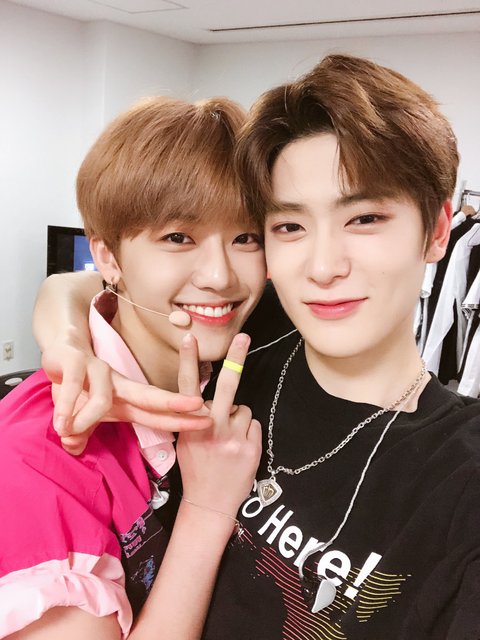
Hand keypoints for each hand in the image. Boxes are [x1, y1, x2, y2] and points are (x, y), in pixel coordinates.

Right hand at [43, 338, 211, 454]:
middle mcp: (119, 385)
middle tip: (198, 406)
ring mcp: (99, 372)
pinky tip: (60, 423)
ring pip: (102, 399)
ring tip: (67, 431)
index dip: (181, 419)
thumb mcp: (81, 417)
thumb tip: (74, 448)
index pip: (158, 413)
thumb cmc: (77, 386)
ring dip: (84, 419)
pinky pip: (75, 387)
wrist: (58, 351)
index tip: (206, 422)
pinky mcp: (76, 363)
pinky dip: (67, 407)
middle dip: (174, 402)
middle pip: (151, 396)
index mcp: (126, 401)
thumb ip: (81, 433)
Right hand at [176, 333, 261, 517]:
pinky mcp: (251, 448)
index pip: (187, 387)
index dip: (187, 360)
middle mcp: (211, 428)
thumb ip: (195, 418)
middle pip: (227, 386)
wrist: (209, 504)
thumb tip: (211, 398)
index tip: (189, 337)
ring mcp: (233, 439)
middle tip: (244, 336)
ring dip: (238, 418)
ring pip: (243, 408)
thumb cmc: (196, 469)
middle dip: (235, 357)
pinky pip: (254, 424)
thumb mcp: (185, 441)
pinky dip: (248, 432)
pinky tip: (239, 448)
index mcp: (190, 424)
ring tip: (228, 439)